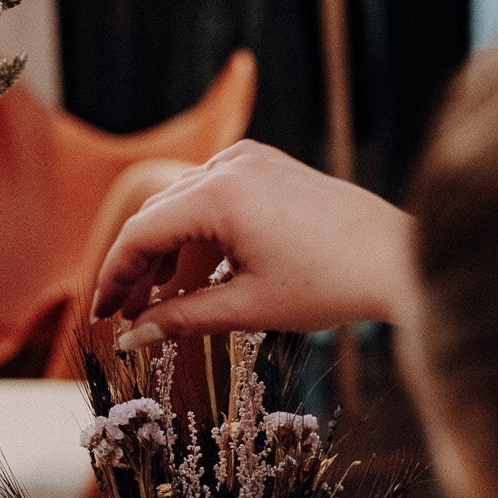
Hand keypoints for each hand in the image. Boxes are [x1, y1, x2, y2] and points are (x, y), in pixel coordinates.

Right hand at [91, 141, 416, 340]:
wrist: (396, 258)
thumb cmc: (331, 284)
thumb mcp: (248, 308)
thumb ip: (183, 319)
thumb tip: (133, 337)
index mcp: (221, 196)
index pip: (141, 234)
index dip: (114, 277)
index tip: (101, 314)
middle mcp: (231, 165)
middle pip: (157, 216)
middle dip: (137, 268)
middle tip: (124, 315)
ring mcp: (251, 160)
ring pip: (184, 205)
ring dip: (166, 251)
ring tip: (159, 301)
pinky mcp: (268, 166)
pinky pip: (214, 195)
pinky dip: (198, 233)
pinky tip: (199, 273)